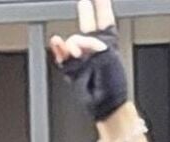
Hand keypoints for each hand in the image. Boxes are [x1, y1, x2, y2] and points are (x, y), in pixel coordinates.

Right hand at [48, 0, 128, 120]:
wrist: (105, 103)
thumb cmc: (113, 84)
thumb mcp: (107, 56)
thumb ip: (91, 43)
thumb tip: (75, 44)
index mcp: (108, 43)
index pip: (104, 18)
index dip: (102, 5)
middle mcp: (93, 48)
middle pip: (88, 23)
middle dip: (86, 11)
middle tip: (85, 1)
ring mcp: (81, 57)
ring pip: (71, 41)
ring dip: (72, 43)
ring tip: (75, 53)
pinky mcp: (71, 68)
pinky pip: (62, 55)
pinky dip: (59, 49)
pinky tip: (56, 43)